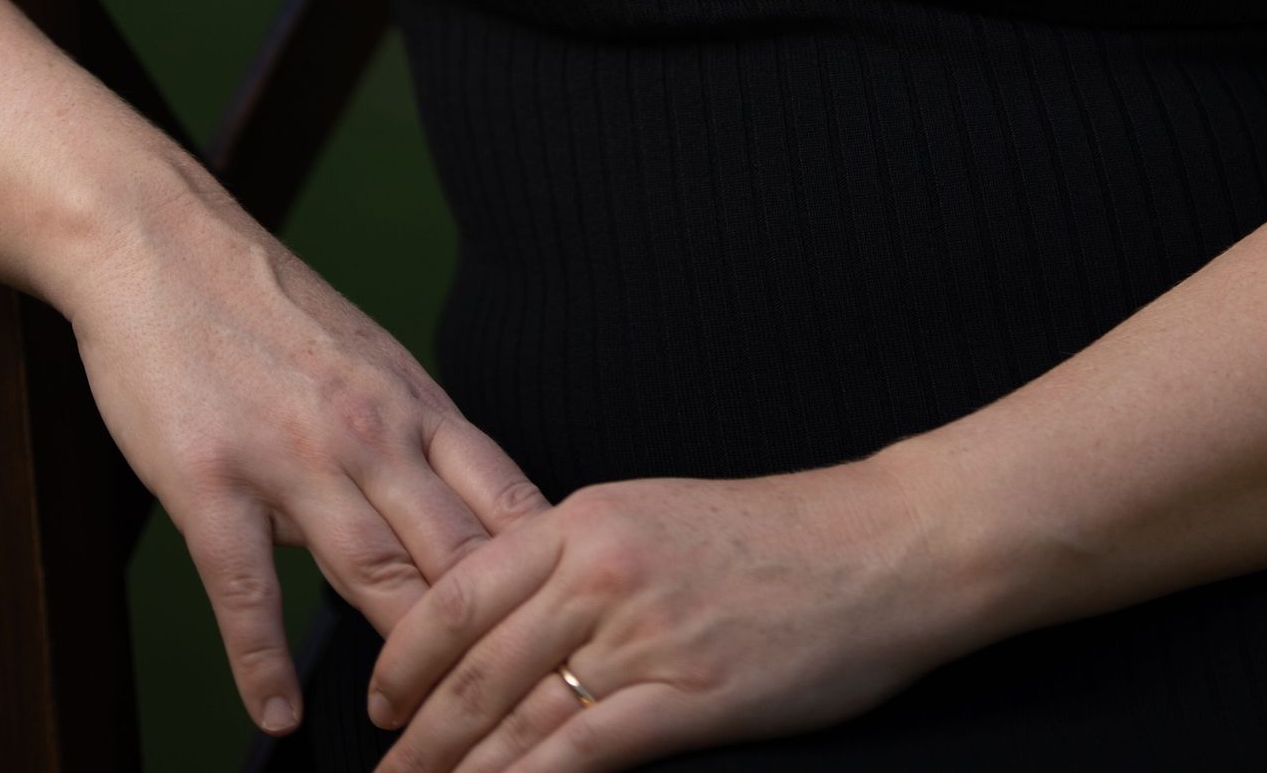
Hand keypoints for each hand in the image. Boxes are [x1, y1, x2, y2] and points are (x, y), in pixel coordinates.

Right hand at [67, 172, 550, 737]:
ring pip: (372, 572)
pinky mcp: (210, 478)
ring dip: (403, 660)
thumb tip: (458, 526)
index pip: (508, 504)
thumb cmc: (266, 310)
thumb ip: (413, 441)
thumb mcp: (368, 361)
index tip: (572, 641)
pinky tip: (281, 714)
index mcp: (413, 403)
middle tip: (510, 711)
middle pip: (455, 552)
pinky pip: (246, 587)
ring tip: (415, 734)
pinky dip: (264, 660)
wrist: (162, 246)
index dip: (546, 582)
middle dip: (490, 640)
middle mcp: (369, 430)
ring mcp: (290, 456)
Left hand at [361, 458, 955, 769]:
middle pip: (473, 666)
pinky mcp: (685, 699)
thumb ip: (585, 560)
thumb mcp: (661, 517)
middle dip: (415, 737)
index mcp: (588, 518)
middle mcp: (600, 570)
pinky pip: (577, 757)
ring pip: (512, 719)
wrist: (884, 545)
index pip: (460, 590)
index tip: (382, 701)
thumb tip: (516, 619)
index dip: (404, 657)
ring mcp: (640, 636)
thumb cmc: (784, 536)